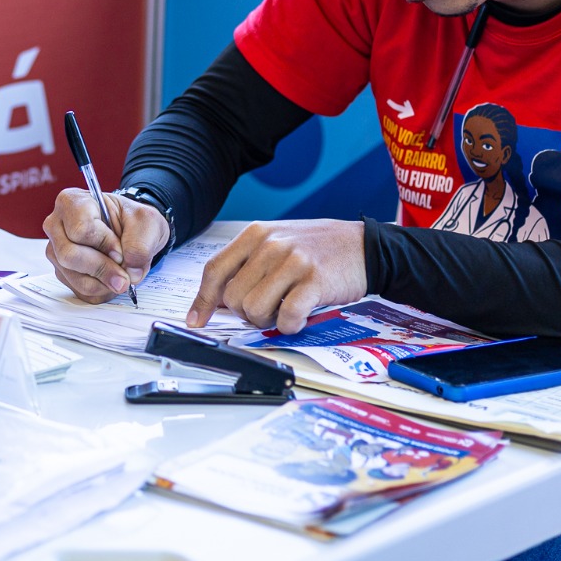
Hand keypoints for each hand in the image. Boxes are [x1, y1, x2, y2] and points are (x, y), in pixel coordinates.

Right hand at [42, 188, 169, 303]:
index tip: (120, 250)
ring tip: (120, 275)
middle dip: (102, 268)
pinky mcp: (62, 271)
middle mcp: (57, 225)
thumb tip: (130, 272)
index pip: (81, 230)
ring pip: (74, 276)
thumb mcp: (147, 222)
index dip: (104, 244)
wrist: (131, 232)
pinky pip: (78, 290)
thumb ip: (140, 245)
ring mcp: (56, 250)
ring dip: (103, 282)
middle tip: (124, 273)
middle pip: (70, 255)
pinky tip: (111, 279)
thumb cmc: (132, 220)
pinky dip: (100, 290)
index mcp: (72, 201)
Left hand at [187, 219, 366, 332]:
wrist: (363, 246)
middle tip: (268, 309)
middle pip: (233, 296)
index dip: (202, 300)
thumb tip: (216, 300)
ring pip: (255, 309)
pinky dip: (290, 325)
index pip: (215, 269)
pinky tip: (300, 317)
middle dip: (246, 313)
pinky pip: (286, 317)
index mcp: (256, 234)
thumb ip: (246, 266)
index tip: (196, 320)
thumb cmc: (317, 249)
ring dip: (268, 320)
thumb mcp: (276, 244)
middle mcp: (271, 245)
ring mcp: (293, 261)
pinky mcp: (314, 281)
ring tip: (285, 310)